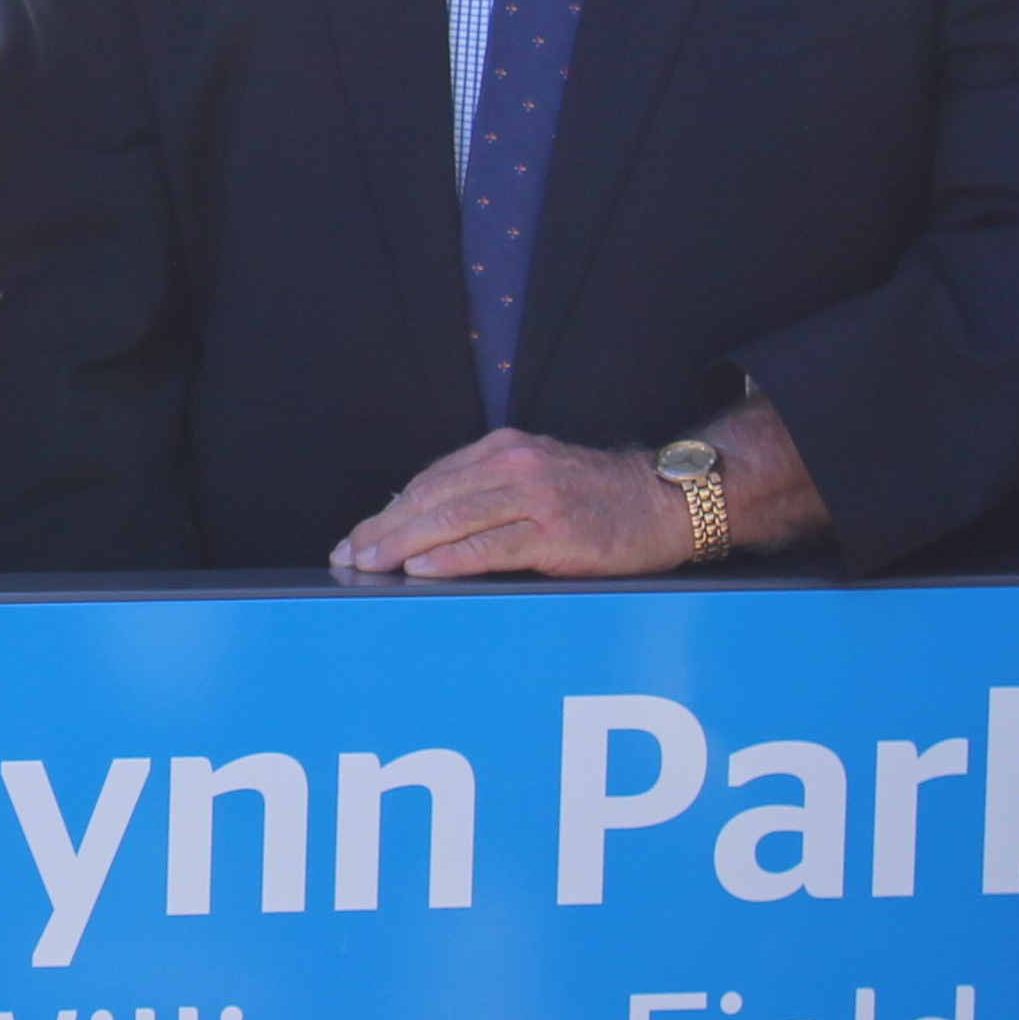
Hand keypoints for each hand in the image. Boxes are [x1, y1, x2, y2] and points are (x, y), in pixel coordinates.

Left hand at [330, 431, 692, 580]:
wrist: (667, 500)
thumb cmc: (599, 498)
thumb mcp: (537, 477)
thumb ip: (488, 493)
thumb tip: (426, 528)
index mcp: (503, 451)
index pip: (430, 482)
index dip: (389, 512)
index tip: (357, 538)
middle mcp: (514, 466)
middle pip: (432, 498)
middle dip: (385, 529)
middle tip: (351, 555)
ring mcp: (535, 497)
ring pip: (452, 519)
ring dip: (404, 543)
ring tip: (372, 563)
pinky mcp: (556, 531)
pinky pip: (491, 544)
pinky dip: (451, 557)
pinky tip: (422, 568)